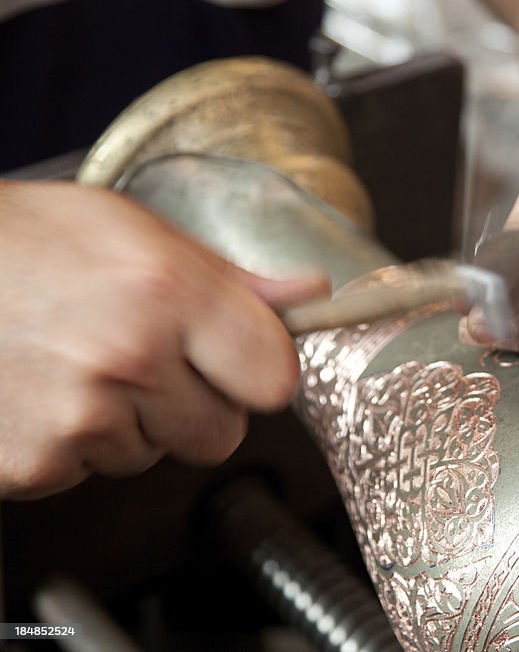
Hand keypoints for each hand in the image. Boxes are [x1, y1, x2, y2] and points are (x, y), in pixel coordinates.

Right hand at [0, 181, 328, 498]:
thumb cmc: (27, 242)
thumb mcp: (136, 231)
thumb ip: (229, 277)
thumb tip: (306, 294)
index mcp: (167, 294)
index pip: (275, 379)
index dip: (261, 371)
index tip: (243, 360)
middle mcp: (129, 360)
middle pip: (223, 432)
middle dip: (198, 404)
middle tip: (149, 361)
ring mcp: (80, 420)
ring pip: (157, 454)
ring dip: (135, 423)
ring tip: (85, 366)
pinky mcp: (36, 464)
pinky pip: (93, 471)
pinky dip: (78, 444)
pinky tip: (50, 393)